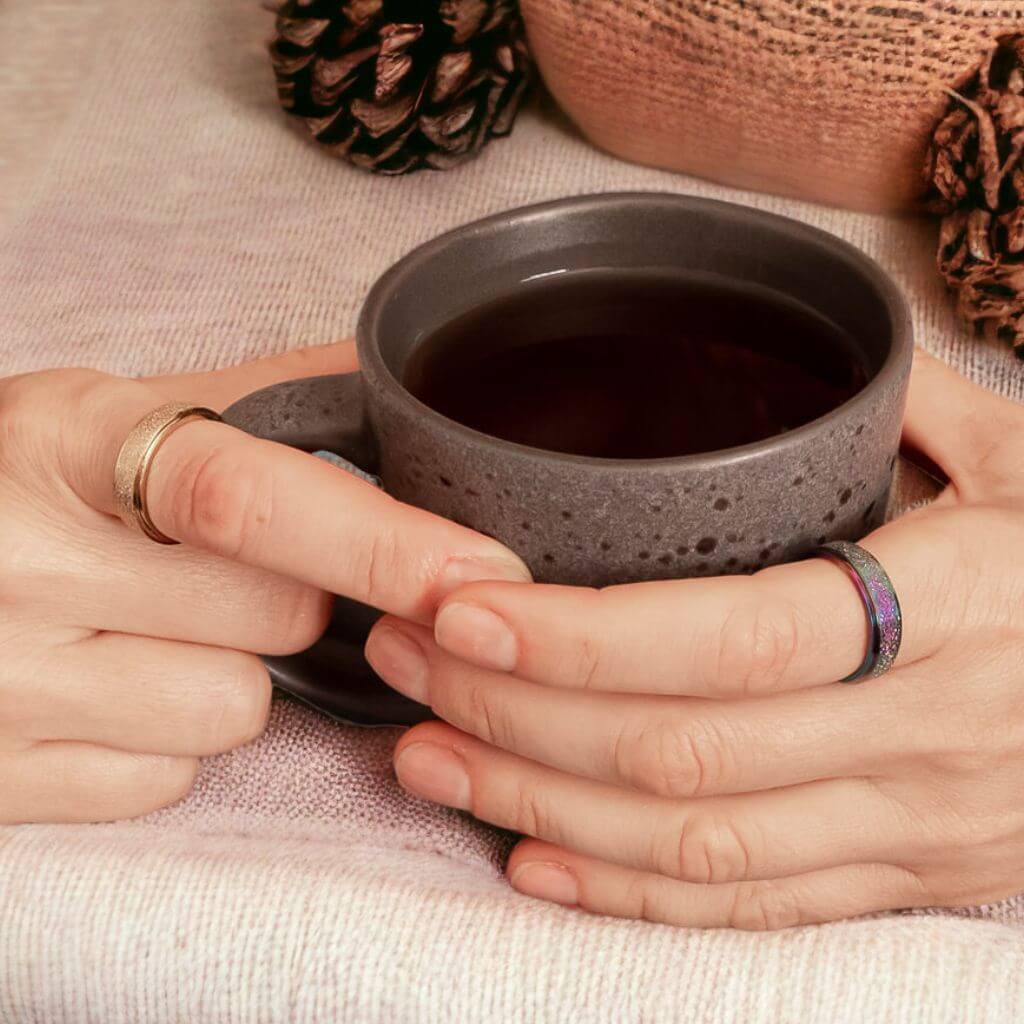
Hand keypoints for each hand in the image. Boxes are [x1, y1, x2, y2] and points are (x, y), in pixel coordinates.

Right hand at [0, 344, 528, 823]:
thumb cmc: (12, 482)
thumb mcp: (107, 412)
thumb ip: (254, 400)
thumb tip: (386, 387)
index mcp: (63, 447)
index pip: (246, 496)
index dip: (379, 539)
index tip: (478, 572)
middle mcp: (22, 569)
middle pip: (277, 615)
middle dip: (296, 593)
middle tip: (226, 563)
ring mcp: (5, 687)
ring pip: (233, 710)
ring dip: (231, 670)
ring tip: (154, 623)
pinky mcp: (0, 778)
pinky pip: (166, 778)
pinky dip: (168, 738)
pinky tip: (117, 682)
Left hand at [366, 352, 1023, 928]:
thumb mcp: (1019, 455)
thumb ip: (901, 410)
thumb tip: (794, 360)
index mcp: (959, 605)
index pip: (741, 638)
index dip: (590, 638)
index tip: (468, 607)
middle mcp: (929, 734)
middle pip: (683, 754)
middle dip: (518, 715)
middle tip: (404, 659)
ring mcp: (915, 827)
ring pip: (694, 847)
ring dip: (538, 805)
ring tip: (426, 757)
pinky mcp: (903, 878)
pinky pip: (748, 909)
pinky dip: (626, 894)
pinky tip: (530, 858)